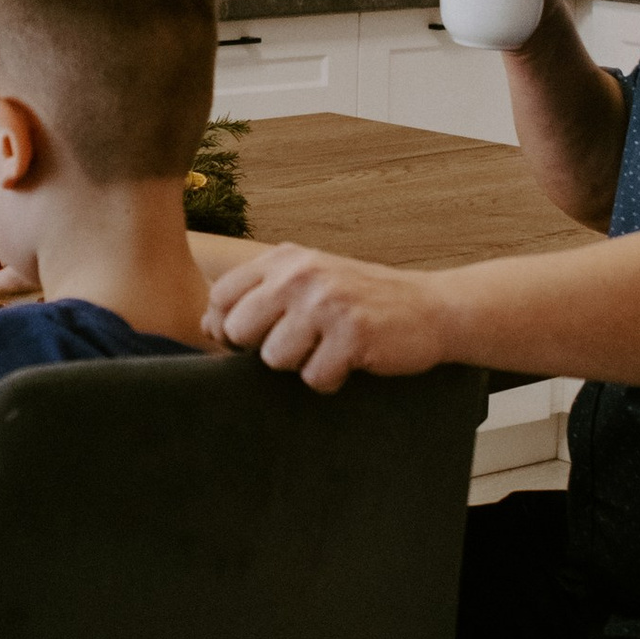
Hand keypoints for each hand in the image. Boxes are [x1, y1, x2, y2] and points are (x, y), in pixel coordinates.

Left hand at [204, 243, 456, 391]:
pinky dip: (332, 379)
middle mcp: (301, 274)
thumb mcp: (309, 281)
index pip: (221, 296)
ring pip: (274, 358)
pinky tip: (351, 360)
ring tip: (330, 348)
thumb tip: (207, 325)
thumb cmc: (362, 299)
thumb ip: (260, 296)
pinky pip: (315, 377)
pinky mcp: (352, 333)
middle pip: (239, 330)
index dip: (229, 327)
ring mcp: (326, 302)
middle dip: (263, 348)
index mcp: (285, 259)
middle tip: (301, 344)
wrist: (432, 308)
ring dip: (302, 364)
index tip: (256, 338)